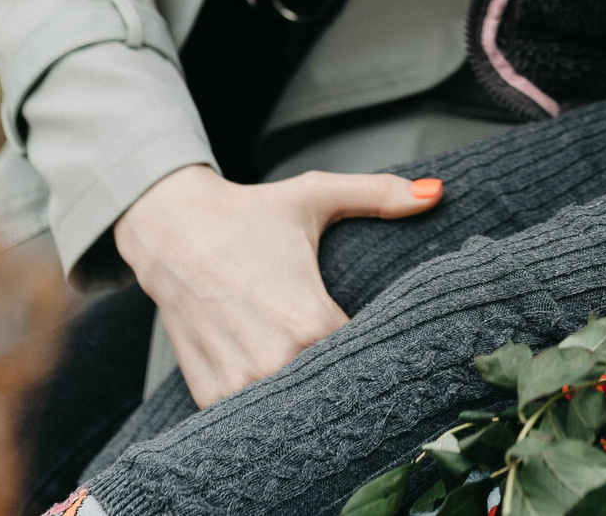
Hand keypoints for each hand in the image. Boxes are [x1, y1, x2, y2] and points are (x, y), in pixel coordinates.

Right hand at [113, 164, 442, 407]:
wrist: (170, 231)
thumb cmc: (247, 214)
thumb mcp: (315, 195)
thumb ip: (379, 195)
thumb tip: (436, 193)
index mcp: (307, 322)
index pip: (366, 358)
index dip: (378, 351)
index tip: (384, 336)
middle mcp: (273, 361)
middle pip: (332, 386)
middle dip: (345, 372)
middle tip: (349, 349)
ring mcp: (238, 384)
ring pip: (294, 405)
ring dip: (305, 388)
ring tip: (310, 359)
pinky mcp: (211, 394)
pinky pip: (253, 413)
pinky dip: (267, 398)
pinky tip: (274, 370)